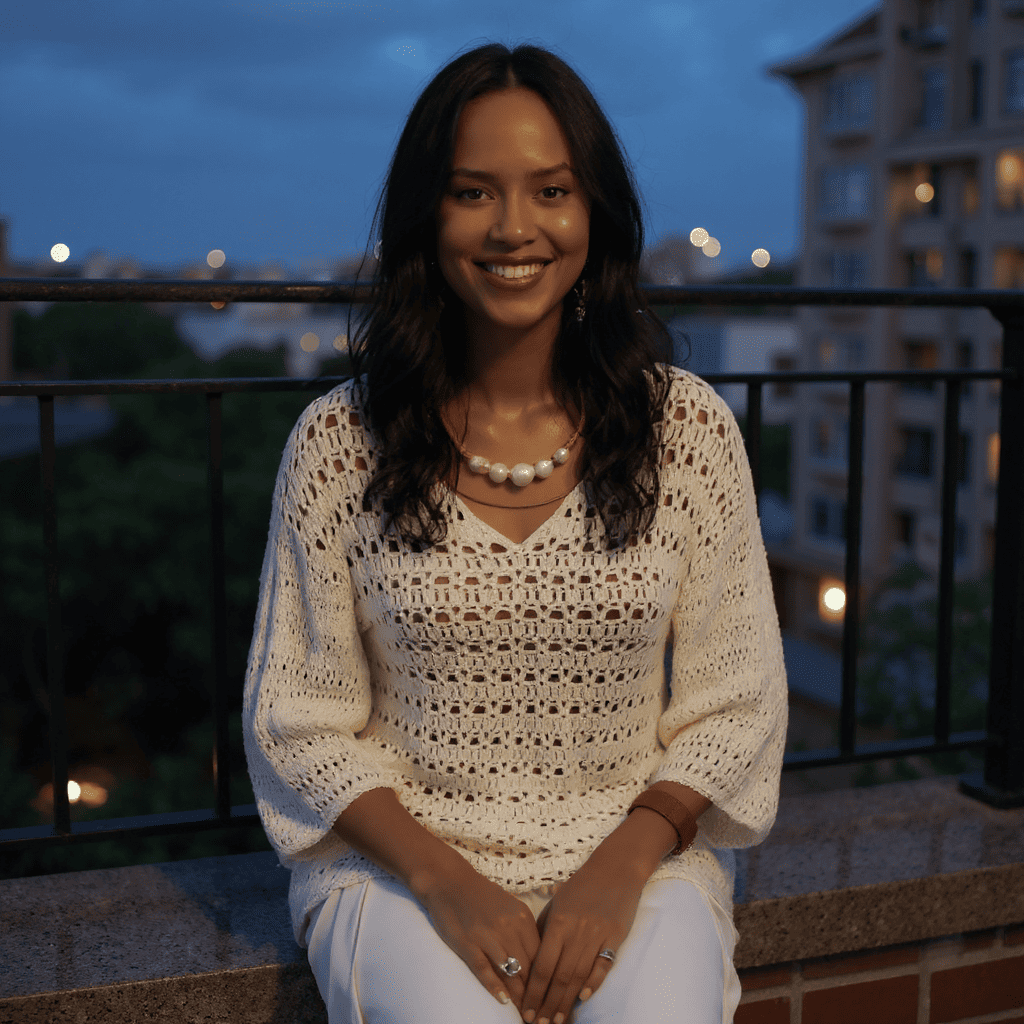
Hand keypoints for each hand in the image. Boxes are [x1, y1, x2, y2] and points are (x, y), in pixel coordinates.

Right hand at [416, 862, 540, 1012]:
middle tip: (539, 1012)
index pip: (542, 954)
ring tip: (525, 1014)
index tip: (550, 996)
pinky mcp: (467, 943)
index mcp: (522, 917)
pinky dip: (495, 986)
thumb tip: (540, 959)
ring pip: (509, 972)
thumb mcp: (510, 907)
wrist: (449, 881)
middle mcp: (508, 926)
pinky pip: (484, 969)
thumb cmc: (482, 896)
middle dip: (535, 993)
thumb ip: (524, 931)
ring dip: (518, 996)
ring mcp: (487, 935)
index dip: (547, 978)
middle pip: (528, 967)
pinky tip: (503, 1000)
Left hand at [520, 858, 644, 1023]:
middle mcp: (576, 931)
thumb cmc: (583, 885)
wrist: (616, 868)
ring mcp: (597, 935)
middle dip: (547, 1003)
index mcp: (558, 923)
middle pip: (559, 976)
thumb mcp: (557, 901)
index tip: (526, 1009)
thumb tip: (533, 956)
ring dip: (567, 1001)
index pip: (542, 965)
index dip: (533, 991)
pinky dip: (594, 983)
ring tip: (558, 1020)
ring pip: (579, 975)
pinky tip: (584, 998)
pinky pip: (604, 965)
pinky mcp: (615, 936)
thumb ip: (545, 928)